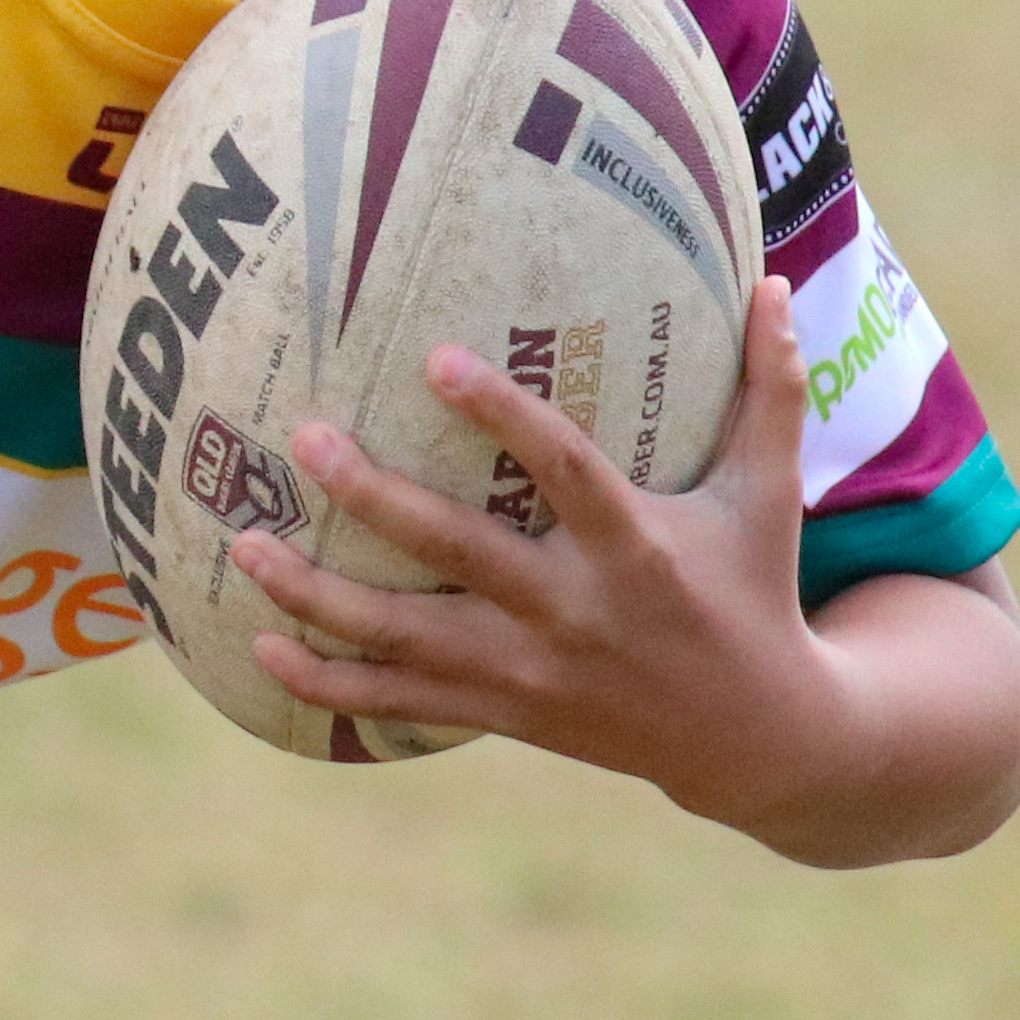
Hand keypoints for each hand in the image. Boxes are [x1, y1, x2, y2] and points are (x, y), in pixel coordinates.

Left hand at [234, 278, 859, 830]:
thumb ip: (771, 391)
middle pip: (457, 551)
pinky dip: (324, 684)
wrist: (755, 739)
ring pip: (403, 637)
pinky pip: (397, 702)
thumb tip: (776, 280)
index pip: (562, 470)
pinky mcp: (502, 713)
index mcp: (636, 548)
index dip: (501, 414)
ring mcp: (529, 671)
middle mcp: (572, 611)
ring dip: (316, 595)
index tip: (433, 357)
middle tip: (303, 438)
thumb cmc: (755, 592)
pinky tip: (258, 648)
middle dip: (374, 498)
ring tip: (242, 546)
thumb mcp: (770, 496)